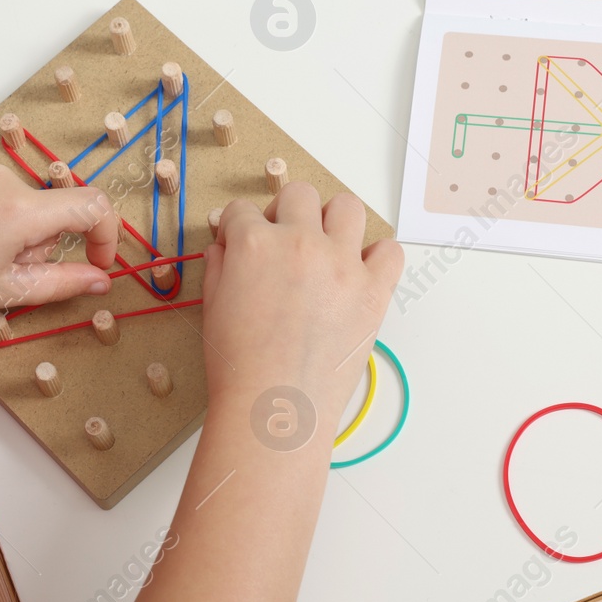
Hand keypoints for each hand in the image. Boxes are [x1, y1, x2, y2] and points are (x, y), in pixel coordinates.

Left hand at [0, 149, 119, 325]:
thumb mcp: (3, 292)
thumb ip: (62, 283)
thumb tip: (101, 279)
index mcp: (20, 211)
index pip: (91, 205)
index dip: (105, 235)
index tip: (96, 260)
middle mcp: (0, 175)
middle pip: (45, 208)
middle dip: (36, 241)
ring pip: (14, 196)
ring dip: (6, 224)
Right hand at [201, 184, 401, 425]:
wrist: (275, 406)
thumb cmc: (238, 365)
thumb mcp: (211, 307)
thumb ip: (219, 267)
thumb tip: (227, 248)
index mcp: (254, 244)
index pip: (241, 211)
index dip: (238, 228)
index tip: (241, 244)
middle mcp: (299, 243)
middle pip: (299, 195)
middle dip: (286, 213)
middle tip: (283, 244)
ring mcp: (341, 264)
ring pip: (347, 207)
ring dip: (333, 221)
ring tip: (326, 248)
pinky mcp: (373, 290)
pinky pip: (390, 251)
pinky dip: (377, 257)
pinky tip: (359, 274)